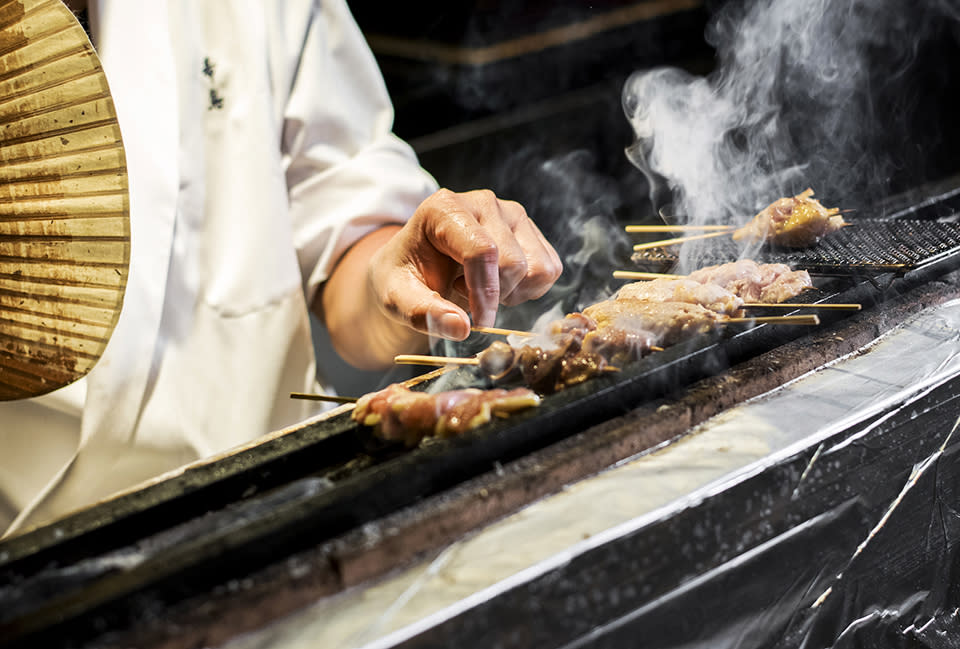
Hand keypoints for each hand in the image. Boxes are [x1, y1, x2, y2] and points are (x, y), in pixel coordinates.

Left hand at [370, 188, 561, 339]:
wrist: (416, 265)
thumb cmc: (404, 278)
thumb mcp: (396, 298)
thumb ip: (422, 313)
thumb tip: (461, 328)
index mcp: (445, 208)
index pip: (482, 251)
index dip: (484, 295)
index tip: (475, 322)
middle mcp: (483, 202)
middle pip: (513, 263)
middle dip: (494, 296)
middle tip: (464, 298)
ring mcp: (512, 213)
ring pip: (538, 268)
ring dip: (513, 293)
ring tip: (481, 289)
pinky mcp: (531, 230)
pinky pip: (550, 269)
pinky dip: (529, 289)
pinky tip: (499, 285)